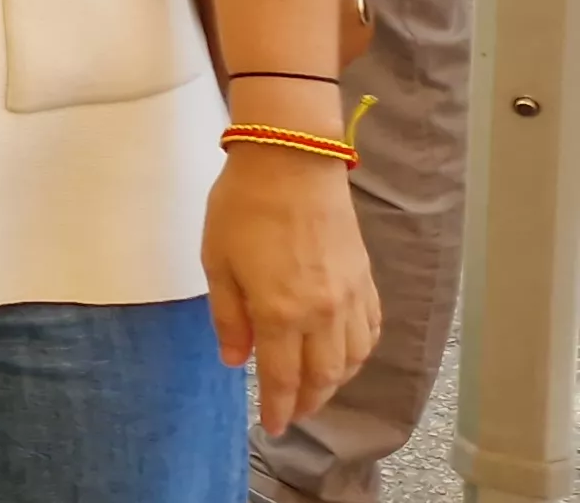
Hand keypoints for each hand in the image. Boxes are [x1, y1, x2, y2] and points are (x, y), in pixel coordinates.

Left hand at [203, 143, 377, 434]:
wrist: (292, 162)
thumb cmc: (242, 209)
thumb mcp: (217, 264)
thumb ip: (229, 318)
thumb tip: (236, 361)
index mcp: (282, 312)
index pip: (284, 377)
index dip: (279, 407)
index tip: (274, 426)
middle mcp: (324, 313)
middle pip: (324, 376)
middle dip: (308, 402)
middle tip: (293, 415)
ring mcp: (351, 297)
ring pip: (353, 359)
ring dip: (336, 382)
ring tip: (316, 390)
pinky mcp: (366, 279)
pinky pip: (372, 330)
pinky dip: (360, 352)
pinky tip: (346, 355)